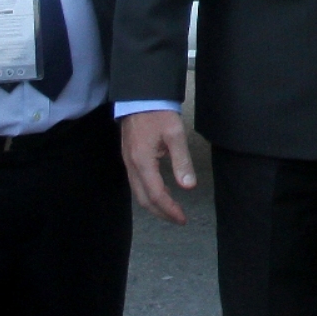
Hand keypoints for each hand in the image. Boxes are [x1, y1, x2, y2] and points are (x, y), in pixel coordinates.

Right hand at [122, 109, 196, 225]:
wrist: (140, 96)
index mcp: (142, 162)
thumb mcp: (175, 134)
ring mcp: (128, 162)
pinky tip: (162, 191)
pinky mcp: (129, 158)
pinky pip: (137, 183)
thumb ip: (182, 161)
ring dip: (154, 205)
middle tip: (178, 219)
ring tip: (172, 209)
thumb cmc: (158, 112)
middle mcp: (132, 165)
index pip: (156, 195)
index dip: (169, 209)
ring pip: (138, 192)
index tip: (183, 218)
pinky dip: (149, 193)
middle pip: (144, 199)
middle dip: (161, 213)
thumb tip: (188, 186)